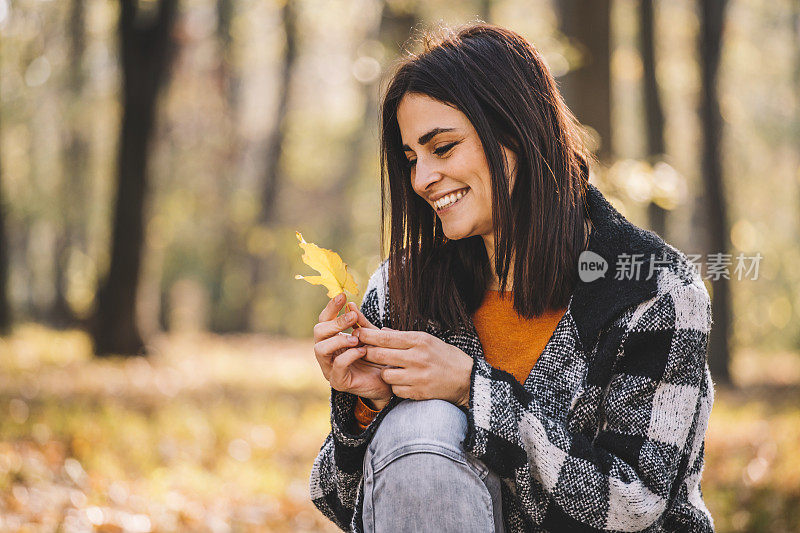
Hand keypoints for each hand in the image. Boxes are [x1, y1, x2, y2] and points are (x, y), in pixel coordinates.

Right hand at [313, 294, 391, 402]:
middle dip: (334, 323)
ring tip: (356, 338)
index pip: (324, 321)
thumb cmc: (377, 358)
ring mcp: (330, 369)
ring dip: (338, 340)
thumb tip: (351, 304)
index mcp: (332, 341)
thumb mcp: (370, 336)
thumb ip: (361, 323)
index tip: (342, 296)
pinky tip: (362, 351)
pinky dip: (349, 356)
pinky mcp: (338, 382)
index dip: (331, 308)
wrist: (389, 382)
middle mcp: (327, 354)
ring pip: (320, 349)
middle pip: (318, 332)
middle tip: (352, 318)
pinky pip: (337, 366)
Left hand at [353, 327, 473, 406]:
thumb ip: (403, 337)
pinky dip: (396, 386)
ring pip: (385, 375)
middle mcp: (417, 357)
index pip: (385, 337)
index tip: (357, 334)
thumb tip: (380, 332)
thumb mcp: (427, 340)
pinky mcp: (418, 392)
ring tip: (392, 369)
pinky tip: (403, 382)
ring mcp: (417, 376)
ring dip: (384, 373)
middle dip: (368, 353)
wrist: (466, 379)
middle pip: (380, 355)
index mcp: (419, 340)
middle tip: (364, 352)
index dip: (367, 336)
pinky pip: (395, 389)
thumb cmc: (445, 356)